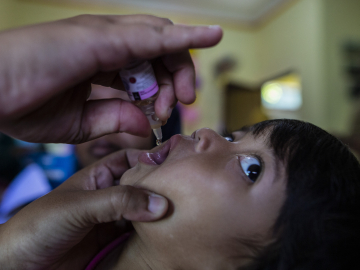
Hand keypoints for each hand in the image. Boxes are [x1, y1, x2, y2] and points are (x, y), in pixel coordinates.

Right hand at [0, 14, 221, 142]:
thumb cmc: (24, 103)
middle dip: (176, 79)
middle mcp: (108, 43)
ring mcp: (106, 36)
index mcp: (102, 63)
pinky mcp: (104, 38)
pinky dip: (185, 36)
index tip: (165, 114)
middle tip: (179, 106)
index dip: (164, 89)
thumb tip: (146, 126)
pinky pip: (154, 36)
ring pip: (161, 41)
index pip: (148, 67)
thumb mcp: (80, 122)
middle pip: (160, 51)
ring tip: (184, 96)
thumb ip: (114, 120)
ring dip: (179, 69)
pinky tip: (211, 36)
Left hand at [0, 149, 167, 269]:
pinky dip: (151, 236)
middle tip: (181, 195)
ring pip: (142, 212)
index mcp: (97, 177)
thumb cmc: (37, 226)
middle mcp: (108, 196)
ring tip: (178, 216)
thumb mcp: (79, 206)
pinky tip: (162, 236)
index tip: (173, 166)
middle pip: (141, 187)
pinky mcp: (113, 243)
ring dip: (157, 215)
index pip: (130, 160)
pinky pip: (138, 237)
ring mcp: (111, 220)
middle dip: (159, 190)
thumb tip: (159, 203)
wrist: (20, 266)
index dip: (150, 160)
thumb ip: (118, 201)